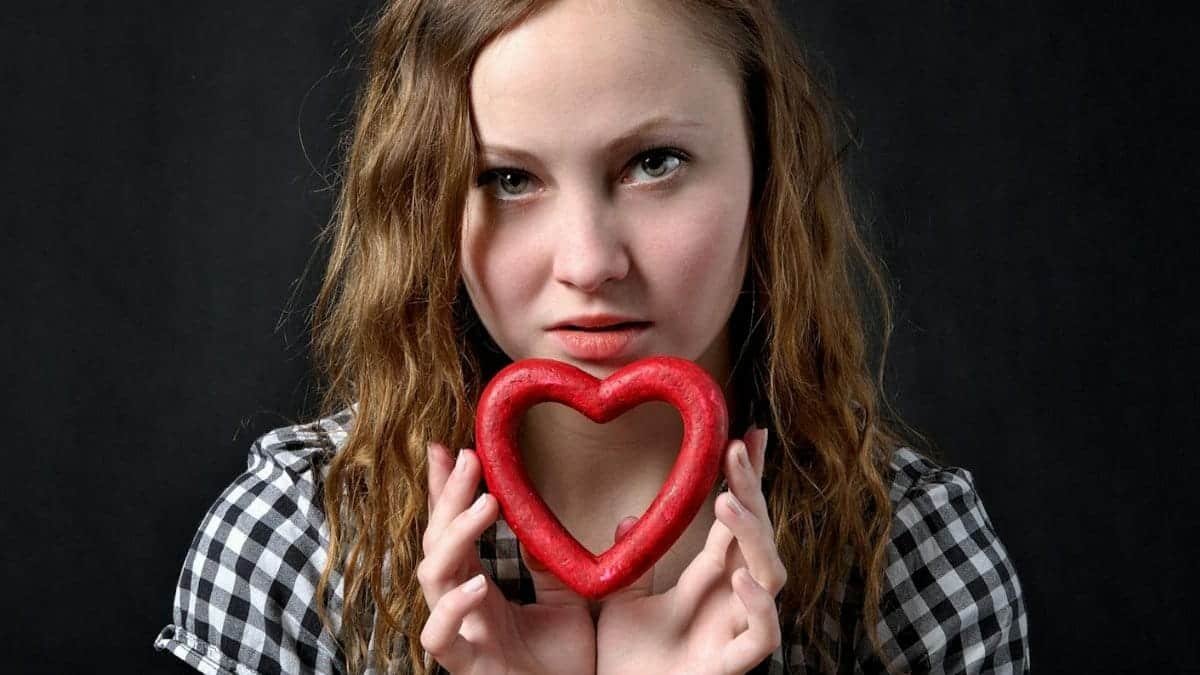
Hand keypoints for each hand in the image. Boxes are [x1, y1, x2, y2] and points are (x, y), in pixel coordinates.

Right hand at [418, 442, 595, 674]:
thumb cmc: (563, 665)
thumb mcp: (569, 601)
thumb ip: (560, 563)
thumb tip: (581, 519)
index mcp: (478, 586)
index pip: (453, 528)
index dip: (446, 490)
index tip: (448, 447)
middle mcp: (461, 605)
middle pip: (437, 541)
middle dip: (449, 496)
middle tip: (469, 457)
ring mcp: (460, 634)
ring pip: (432, 577)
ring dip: (455, 536)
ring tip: (486, 505)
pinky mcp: (466, 666)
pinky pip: (440, 637)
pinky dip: (452, 609)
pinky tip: (476, 584)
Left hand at [594, 428, 783, 674]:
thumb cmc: (628, 661)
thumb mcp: (621, 599)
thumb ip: (632, 561)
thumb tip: (629, 518)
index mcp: (710, 578)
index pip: (734, 520)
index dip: (743, 480)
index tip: (742, 436)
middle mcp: (732, 598)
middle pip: (758, 536)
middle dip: (753, 491)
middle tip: (736, 451)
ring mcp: (735, 630)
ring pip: (771, 577)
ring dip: (754, 537)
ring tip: (728, 503)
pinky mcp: (731, 664)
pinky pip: (762, 636)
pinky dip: (759, 608)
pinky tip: (741, 579)